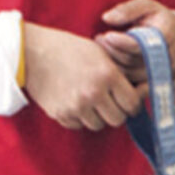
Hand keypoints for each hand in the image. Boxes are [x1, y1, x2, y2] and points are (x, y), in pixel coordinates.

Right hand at [22, 21, 144, 130]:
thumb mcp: (99, 53)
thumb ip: (119, 73)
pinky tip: (74, 101)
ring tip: (89, 100)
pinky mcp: (62, 114)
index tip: (128, 103)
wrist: (32, 53)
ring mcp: (77, 106)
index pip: (133, 104)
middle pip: (118, 119)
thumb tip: (142, 91)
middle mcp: (93, 92)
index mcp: (107, 75)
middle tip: (109, 103)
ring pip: (99, 125)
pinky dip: (79, 118)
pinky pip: (79, 125)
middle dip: (116, 112)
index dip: (133, 105)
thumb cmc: (68, 49)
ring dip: (97, 116)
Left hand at [95, 0, 174, 86]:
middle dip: (112, 50)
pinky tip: (108, 59)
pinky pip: (130, 82)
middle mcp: (166, 58)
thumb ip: (128, 10)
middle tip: (98, 39)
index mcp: (167, 36)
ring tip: (101, 47)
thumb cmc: (157, 18)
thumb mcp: (146, 5)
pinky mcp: (152, 82)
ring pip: (129, 74)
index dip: (121, 42)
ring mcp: (160, 73)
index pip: (141, 45)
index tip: (106, 35)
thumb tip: (106, 18)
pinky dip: (116, 72)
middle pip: (132, 61)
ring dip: (111, 62)